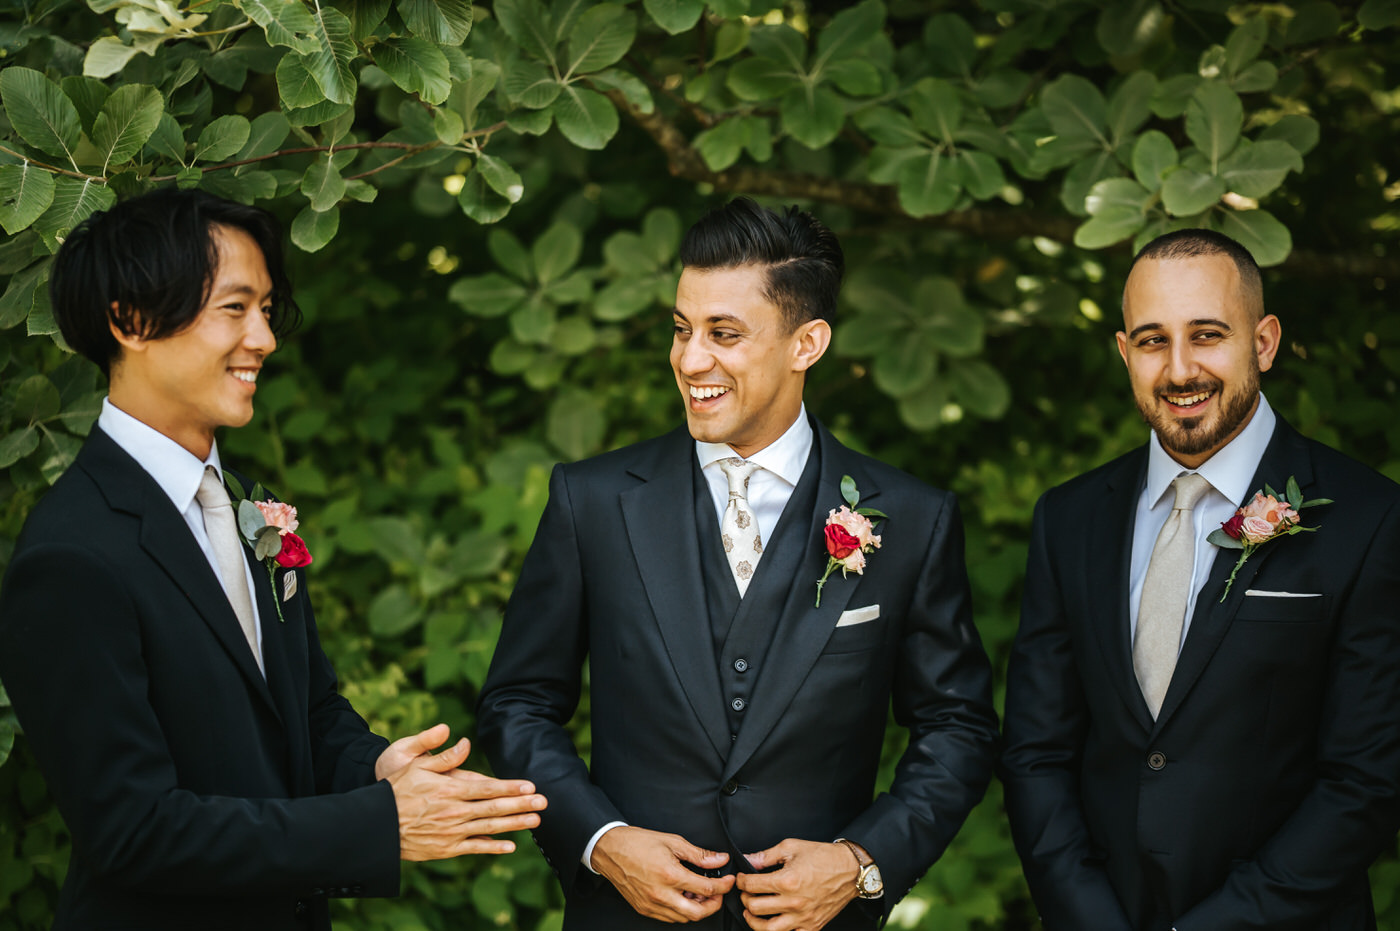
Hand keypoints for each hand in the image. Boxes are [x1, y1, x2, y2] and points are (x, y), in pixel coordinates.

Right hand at [383, 727, 546, 860]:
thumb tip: (466, 742)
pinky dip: (493, 847)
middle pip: (494, 807)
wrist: (377, 825)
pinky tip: (511, 845)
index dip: (510, 787)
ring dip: (515, 824)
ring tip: (535, 820)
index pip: (487, 787)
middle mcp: (454, 812)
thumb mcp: (417, 766)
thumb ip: (444, 757)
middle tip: (543, 802)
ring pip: (489, 827)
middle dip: (521, 805)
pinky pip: (475, 848)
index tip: (530, 786)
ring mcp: (452, 832)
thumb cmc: (397, 790)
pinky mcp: (446, 848)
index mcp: (449, 789)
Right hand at [591, 825, 735, 921]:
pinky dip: (680, 911)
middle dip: (714, 905)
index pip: (707, 889)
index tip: (729, 880)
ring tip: (698, 892)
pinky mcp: (643, 909)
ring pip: (683, 918)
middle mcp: (661, 894)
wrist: (609, 850)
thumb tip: (719, 860)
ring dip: (696, 908)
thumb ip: (699, 854)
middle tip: (718, 892)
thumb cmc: (638, 843)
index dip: (724, 886)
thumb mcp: (672, 841)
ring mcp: (651, 905)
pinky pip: (668, 918)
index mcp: (670, 875)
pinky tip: (682, 897)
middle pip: (698, 913)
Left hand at [736, 839, 858, 930]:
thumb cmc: (824, 857)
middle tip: (746, 893)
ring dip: (754, 921)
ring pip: (768, 929)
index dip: (741, 881)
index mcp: (787, 881)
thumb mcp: (792, 847)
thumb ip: (766, 856)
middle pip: (755, 908)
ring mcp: (803, 917)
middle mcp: (794, 902)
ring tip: (752, 913)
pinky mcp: (812, 926)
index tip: (741, 879)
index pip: (751, 886)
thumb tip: (748, 860)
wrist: (850, 870)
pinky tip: (774, 922)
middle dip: (745, 899)